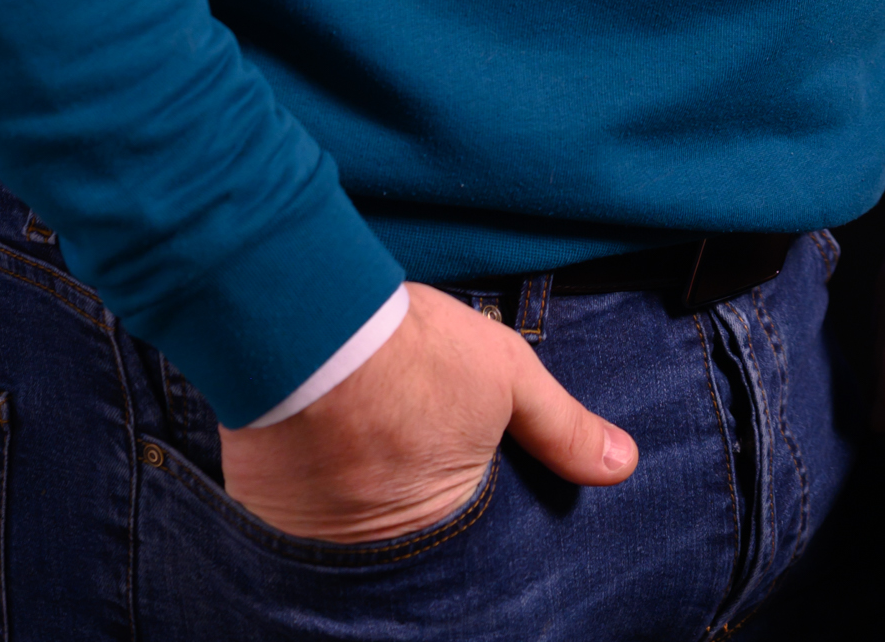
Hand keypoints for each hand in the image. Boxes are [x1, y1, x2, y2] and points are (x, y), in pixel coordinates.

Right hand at [218, 281, 636, 542]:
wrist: (313, 327)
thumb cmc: (417, 352)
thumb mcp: (508, 376)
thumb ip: (562, 428)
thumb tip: (623, 465)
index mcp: (443, 531)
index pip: (462, 549)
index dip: (462, 523)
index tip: (454, 490)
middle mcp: (376, 556)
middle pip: (400, 548)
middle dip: (407, 524)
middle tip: (407, 471)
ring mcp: (313, 543)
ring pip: (341, 541)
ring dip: (350, 512)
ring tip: (361, 462)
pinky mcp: (261, 515)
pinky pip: (287, 525)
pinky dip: (300, 500)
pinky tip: (313, 458)